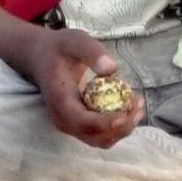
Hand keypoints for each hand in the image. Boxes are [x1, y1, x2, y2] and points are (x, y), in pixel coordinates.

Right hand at [19, 29, 143, 147]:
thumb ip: (92, 52)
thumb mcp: (75, 41)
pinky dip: (119, 125)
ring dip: (123, 127)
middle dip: (122, 126)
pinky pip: (102, 133)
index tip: (125, 114)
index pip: (81, 121)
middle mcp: (64, 120)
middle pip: (95, 136)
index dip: (104, 122)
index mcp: (60, 101)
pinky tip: (130, 106)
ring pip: (102, 139)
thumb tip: (111, 68)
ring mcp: (72, 125)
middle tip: (139, 105)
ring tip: (138, 105)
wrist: (42, 58)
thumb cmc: (59, 49)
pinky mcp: (80, 125)